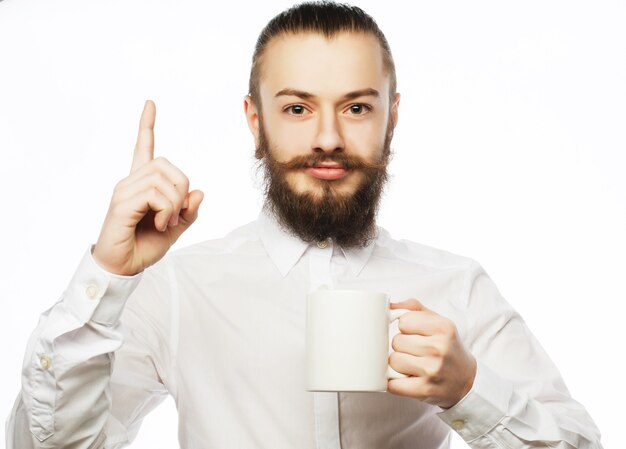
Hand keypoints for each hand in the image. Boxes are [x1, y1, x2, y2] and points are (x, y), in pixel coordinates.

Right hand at [92, 100, 203, 275]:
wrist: (123, 266)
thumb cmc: (144, 246)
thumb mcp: (175, 228)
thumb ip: (188, 211)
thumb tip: (199, 192)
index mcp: (141, 184)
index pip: (143, 148)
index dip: (147, 126)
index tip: (150, 104)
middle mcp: (130, 182)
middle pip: (166, 164)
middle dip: (181, 188)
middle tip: (177, 214)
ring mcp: (124, 191)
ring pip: (163, 179)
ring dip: (175, 204)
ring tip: (167, 222)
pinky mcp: (122, 203)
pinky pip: (155, 194)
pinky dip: (167, 211)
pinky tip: (160, 225)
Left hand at [388, 299, 476, 408]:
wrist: (468, 381)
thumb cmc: (448, 348)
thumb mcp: (438, 323)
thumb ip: (413, 309)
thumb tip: (388, 305)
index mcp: (443, 327)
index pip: (404, 321)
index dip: (405, 328)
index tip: (415, 335)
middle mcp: (439, 348)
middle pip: (396, 341)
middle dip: (402, 347)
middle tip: (416, 352)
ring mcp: (432, 370)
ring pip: (393, 361)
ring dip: (398, 364)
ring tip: (413, 365)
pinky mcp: (425, 390)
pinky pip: (393, 384)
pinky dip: (395, 383)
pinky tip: (406, 379)